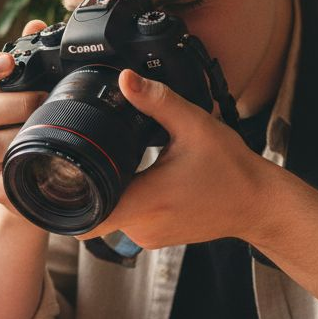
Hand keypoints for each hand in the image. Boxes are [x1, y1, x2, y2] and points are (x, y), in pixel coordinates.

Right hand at [0, 20, 48, 213]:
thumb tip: (36, 25)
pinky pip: (1, 180)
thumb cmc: (39, 130)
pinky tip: (41, 162)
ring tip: (46, 132)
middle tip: (44, 101)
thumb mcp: (40, 93)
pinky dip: (22, 169)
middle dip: (16, 103)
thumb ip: (36, 61)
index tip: (8, 61)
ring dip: (20, 135)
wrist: (43, 180)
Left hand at [79, 69, 271, 248]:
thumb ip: (157, 101)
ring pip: (110, 215)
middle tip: (99, 155)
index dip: (64, 197)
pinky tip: (147, 180)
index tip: (59, 174)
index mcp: (143, 202)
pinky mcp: (158, 238)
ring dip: (112, 192)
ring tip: (131, 166)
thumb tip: (126, 79)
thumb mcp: (195, 126)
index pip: (83, 216)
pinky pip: (130, 220)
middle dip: (90, 184)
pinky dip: (131, 201)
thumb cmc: (231, 169)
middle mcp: (141, 227)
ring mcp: (149, 237)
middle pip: (92, 210)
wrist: (259, 203)